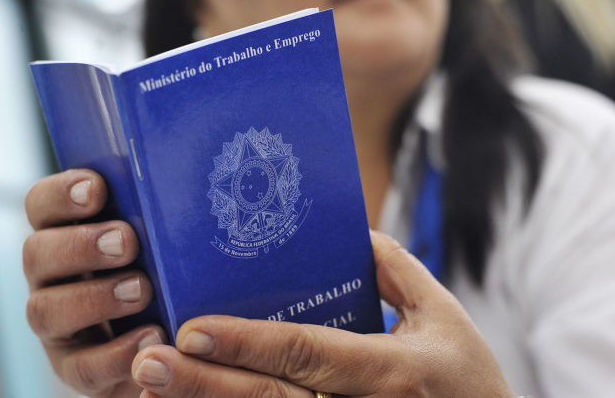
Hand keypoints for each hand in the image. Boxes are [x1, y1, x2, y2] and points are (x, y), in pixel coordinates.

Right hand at [24, 169, 165, 396]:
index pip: (41, 204)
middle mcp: (50, 276)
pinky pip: (83, 365)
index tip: (97, 188)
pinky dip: (117, 352)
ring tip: (142, 289)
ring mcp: (57, 324)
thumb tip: (195, 160)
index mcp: (65, 233)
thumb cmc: (168, 269)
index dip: (60, 193)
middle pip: (36, 252)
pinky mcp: (74, 367)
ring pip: (46, 310)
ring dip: (95, 297)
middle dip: (80, 245)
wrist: (173, 338)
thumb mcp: (163, 236)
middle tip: (126, 241)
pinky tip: (154, 335)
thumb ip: (162, 209)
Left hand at [131, 231, 513, 397]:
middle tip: (147, 361)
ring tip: (151, 388)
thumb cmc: (469, 380)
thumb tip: (351, 233)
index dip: (246, 343)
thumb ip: (398, 270)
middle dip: (202, 383)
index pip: (304, 354)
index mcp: (389, 371)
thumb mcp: (444, 317)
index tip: (192, 329)